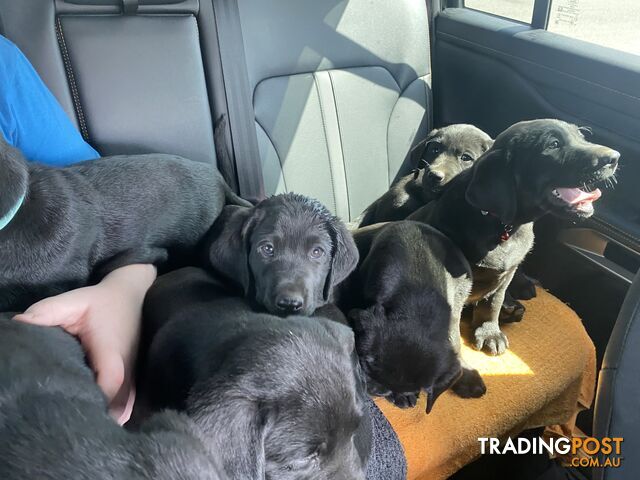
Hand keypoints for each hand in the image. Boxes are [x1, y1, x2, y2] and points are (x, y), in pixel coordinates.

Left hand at [13, 264, 156, 423]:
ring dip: (105, 418)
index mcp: (112, 351)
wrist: (132, 296)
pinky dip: (112, 414)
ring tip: (78, 420)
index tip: (65, 405)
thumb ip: (46, 311)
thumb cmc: (101, 301)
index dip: (92, 400)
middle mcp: (128, 368)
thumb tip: (18, 324)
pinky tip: (94, 415)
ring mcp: (135, 376)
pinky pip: (126, 407)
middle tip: (64, 420)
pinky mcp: (135, 380)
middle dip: (95, 417)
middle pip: (117, 407)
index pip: (110, 383)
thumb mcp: (74, 301)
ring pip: (123, 411)